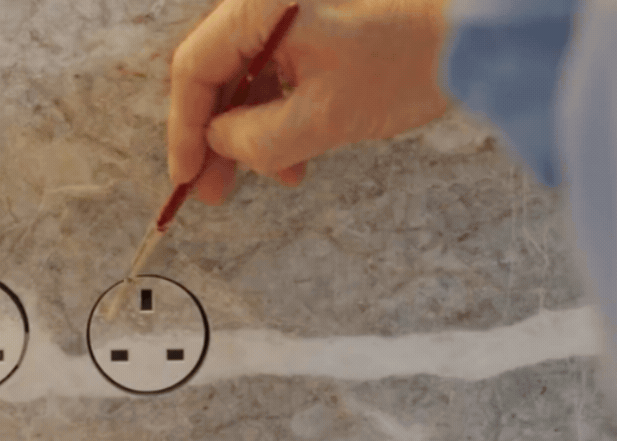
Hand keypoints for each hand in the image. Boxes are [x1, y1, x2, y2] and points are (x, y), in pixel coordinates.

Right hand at [168, 0, 450, 203]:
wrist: (487, 28)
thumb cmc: (413, 59)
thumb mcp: (324, 117)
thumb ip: (256, 140)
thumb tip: (220, 144)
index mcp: (262, 5)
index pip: (196, 69)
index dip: (185, 129)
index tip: (187, 177)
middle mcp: (270, 0)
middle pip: (219, 72)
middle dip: (217, 136)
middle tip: (215, 191)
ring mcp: (296, 9)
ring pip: (250, 75)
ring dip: (253, 129)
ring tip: (276, 177)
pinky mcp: (321, 21)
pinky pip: (281, 68)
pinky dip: (282, 111)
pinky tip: (298, 153)